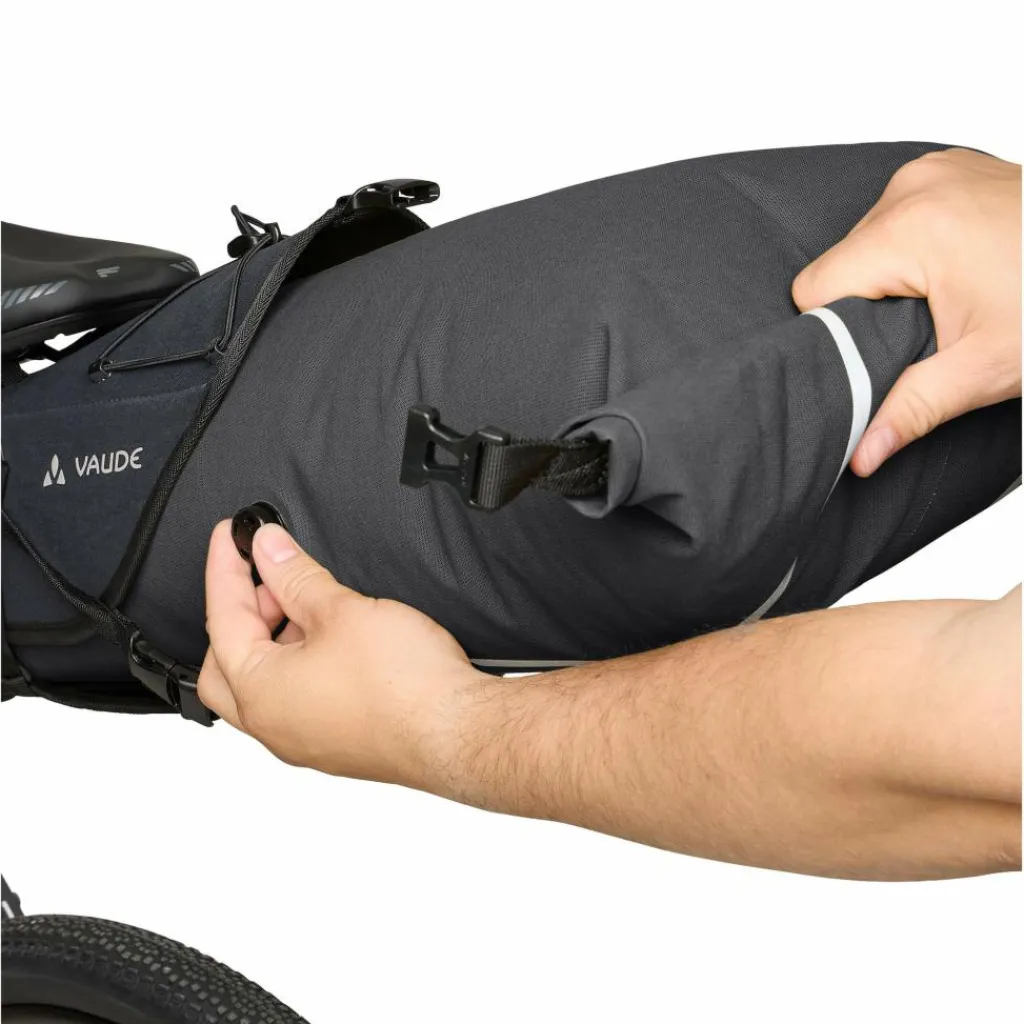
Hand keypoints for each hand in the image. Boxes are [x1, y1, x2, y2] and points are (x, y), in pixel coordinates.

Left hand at [198, 521, 484, 785]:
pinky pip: (299, 700)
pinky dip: (301, 665)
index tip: (231, 534)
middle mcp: (273, 726)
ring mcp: (305, 740)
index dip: (226, 567)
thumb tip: (269, 550)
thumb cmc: (404, 685)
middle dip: (240, 611)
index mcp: (259, 692)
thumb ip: (296, 576)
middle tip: (265, 574)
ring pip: (265, 685)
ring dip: (275, 639)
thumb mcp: (341, 610)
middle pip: (227, 662)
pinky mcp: (338, 744)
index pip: (224, 617)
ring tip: (307, 602)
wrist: (458, 733)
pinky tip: (333, 640)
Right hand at [792, 147, 1020, 474]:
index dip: (835, 331)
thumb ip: (910, 410)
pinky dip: (913, 249)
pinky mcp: (950, 170)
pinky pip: (899, 216)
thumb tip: (860, 455)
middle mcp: (914, 186)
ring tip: (949, 299)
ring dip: (890, 278)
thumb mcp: (985, 369)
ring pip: (866, 240)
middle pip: (840, 263)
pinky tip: (955, 271)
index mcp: (911, 227)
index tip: (881, 350)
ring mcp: (934, 171)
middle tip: (928, 330)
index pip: (814, 288)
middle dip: (867, 306)